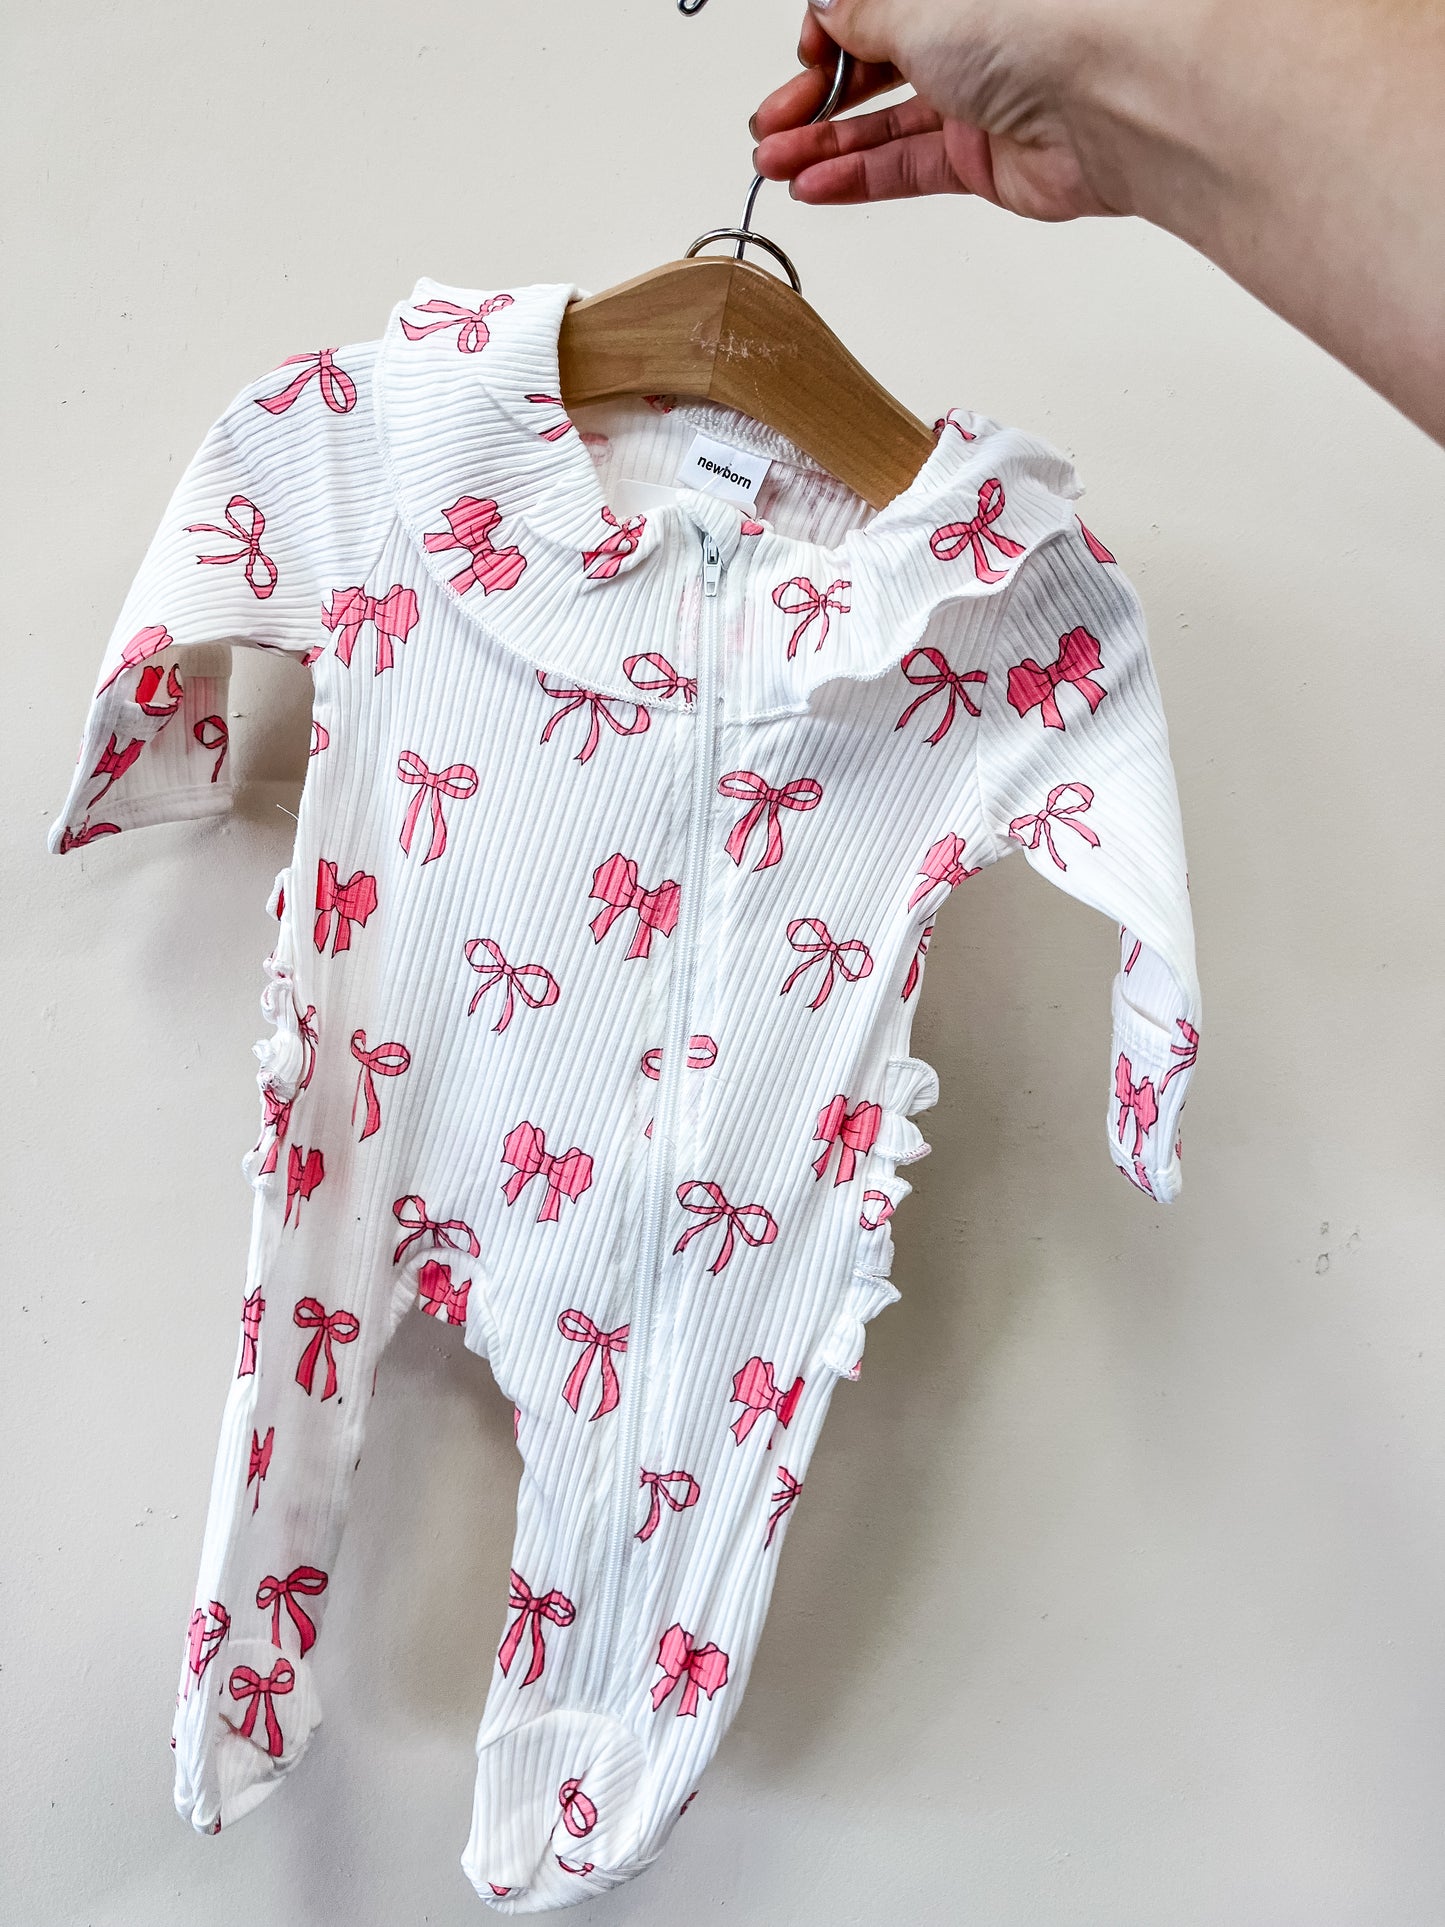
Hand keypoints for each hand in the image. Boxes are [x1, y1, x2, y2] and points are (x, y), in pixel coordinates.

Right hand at [750, 4, 1118, 222]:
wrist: (1113, 99)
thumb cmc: (1042, 24)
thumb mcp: (917, 6)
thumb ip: (863, 16)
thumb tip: (830, 10)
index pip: (873, 6)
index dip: (829, 28)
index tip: (802, 52)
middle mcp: (969, 32)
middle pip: (873, 66)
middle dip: (813, 95)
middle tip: (770, 120)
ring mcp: (977, 97)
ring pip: (883, 123)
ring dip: (823, 143)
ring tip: (773, 161)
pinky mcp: (983, 159)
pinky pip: (906, 167)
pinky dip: (857, 178)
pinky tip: (813, 184)